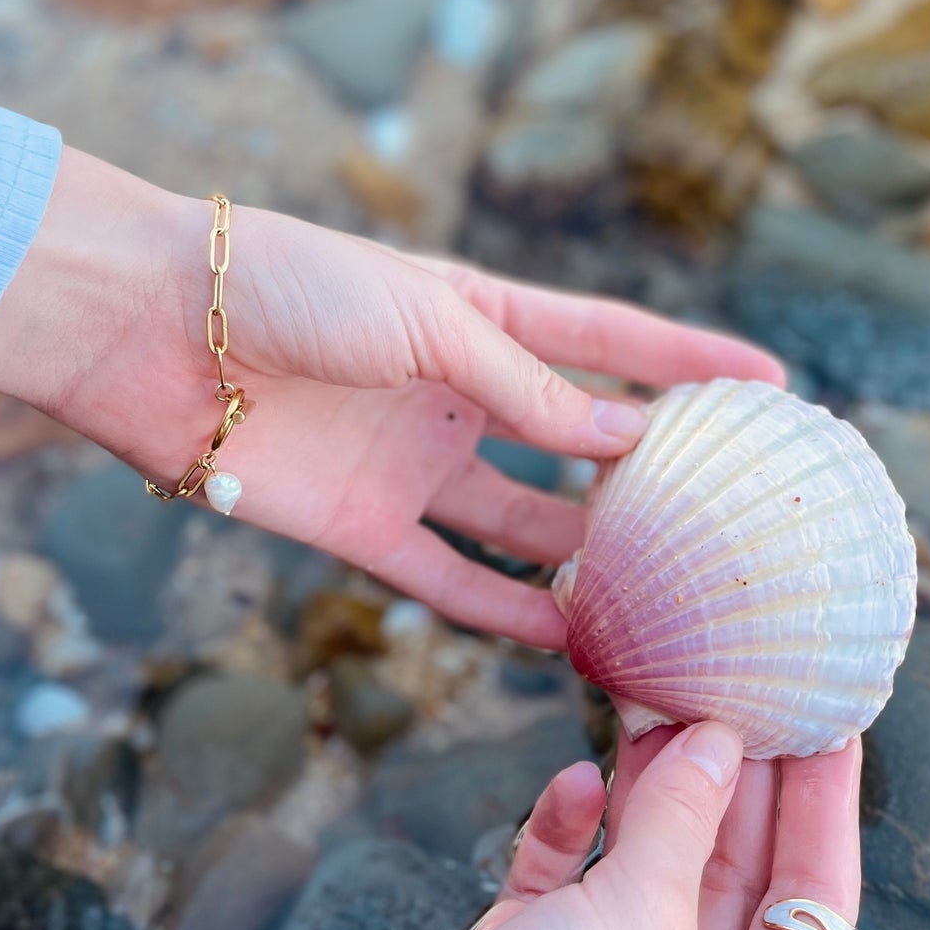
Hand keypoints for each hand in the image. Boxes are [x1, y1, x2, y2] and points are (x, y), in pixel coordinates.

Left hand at [0, 147, 781, 644]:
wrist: (155, 331)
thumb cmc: (295, 289)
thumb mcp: (433, 322)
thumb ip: (530, 391)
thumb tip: (629, 441)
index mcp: (482, 315)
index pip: (612, 341)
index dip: (691, 361)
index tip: (773, 387)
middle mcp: (459, 393)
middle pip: (576, 441)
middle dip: (647, 474)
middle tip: (730, 515)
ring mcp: (415, 462)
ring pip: (524, 523)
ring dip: (585, 558)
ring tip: (664, 598)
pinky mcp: (364, 527)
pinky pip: (451, 579)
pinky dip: (506, 611)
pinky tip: (566, 640)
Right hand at [93, 724, 861, 929]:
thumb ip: (681, 827)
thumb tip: (716, 743)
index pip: (810, 920)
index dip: (821, 818)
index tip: (827, 728)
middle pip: (728, 891)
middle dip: (731, 792)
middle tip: (740, 694)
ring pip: (641, 881)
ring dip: (650, 798)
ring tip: (661, 707)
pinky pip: (554, 892)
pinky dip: (566, 834)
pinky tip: (577, 780)